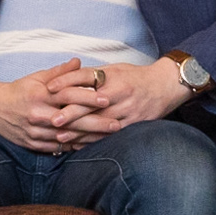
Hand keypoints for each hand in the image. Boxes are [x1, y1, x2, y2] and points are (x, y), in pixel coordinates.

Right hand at [0, 59, 100, 150]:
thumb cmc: (19, 90)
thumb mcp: (36, 77)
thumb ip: (59, 72)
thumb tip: (79, 62)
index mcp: (40, 95)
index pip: (68, 95)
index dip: (88, 97)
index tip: (107, 99)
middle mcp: (38, 114)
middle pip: (72, 120)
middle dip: (96, 124)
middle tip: (116, 125)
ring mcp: (35, 131)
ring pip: (67, 136)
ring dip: (89, 138)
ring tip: (108, 138)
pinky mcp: (33, 144)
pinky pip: (57, 147)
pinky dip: (74, 146)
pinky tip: (90, 146)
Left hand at [60, 59, 195, 136]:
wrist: (165, 86)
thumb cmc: (136, 76)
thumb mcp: (115, 69)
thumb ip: (91, 75)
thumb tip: (65, 77)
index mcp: (115, 78)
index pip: (86, 79)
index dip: (66, 83)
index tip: (49, 89)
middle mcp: (121, 95)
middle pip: (92, 105)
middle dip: (71, 114)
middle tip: (52, 121)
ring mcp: (129, 111)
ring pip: (100, 124)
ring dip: (79, 132)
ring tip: (60, 138)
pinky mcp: (133, 125)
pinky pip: (111, 136)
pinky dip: (94, 141)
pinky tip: (80, 145)